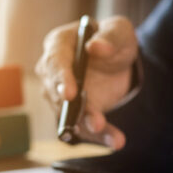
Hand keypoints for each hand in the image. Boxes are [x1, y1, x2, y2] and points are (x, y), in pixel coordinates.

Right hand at [35, 16, 138, 148]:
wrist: (118, 61)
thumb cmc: (113, 40)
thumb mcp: (118, 32)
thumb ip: (110, 37)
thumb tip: (95, 46)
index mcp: (59, 45)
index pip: (54, 62)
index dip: (61, 79)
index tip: (70, 94)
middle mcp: (53, 72)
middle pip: (57, 94)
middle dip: (74, 110)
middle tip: (93, 121)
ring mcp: (60, 96)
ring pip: (70, 115)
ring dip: (90, 127)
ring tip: (112, 135)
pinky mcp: (74, 112)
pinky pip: (84, 128)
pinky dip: (100, 136)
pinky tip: (115, 141)